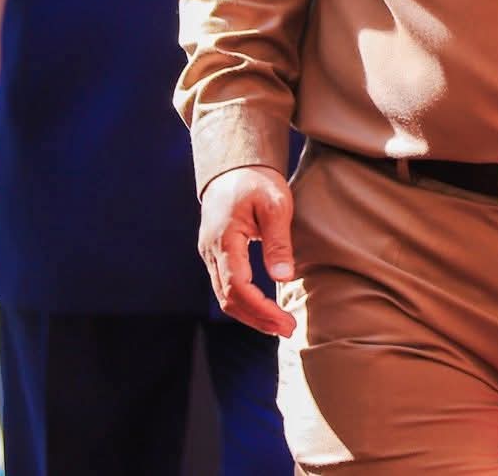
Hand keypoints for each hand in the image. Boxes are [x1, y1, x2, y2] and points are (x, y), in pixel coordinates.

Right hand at [199, 166, 296, 337]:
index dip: (261, 309)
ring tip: (279, 325)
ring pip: (224, 297)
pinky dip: (244, 303)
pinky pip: (225, 286)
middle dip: (257, 319)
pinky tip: (264, 309)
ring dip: (250, 315)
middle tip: (287, 329)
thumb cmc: (257, 182)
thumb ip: (278, 242)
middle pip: (228, 299)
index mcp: (225, 240)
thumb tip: (283, 279)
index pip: (238, 287)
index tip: (285, 322)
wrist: (233, 167)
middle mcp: (211, 251)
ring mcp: (210, 254)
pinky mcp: (215, 255)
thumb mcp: (276, 206)